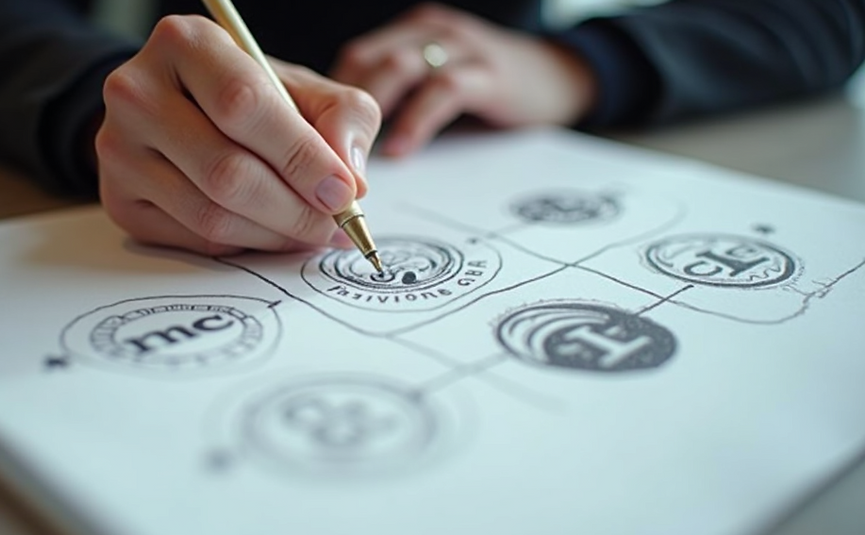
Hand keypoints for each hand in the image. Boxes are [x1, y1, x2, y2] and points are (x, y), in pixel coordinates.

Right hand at [95, 15, 380, 255]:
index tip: (344, 191)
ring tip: (312, 231)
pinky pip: (195, 239)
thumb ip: (343, 118)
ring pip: (211, 214)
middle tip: (335, 225)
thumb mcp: (304, 88)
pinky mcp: (119, 201)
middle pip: (226, 171)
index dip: (302, 156)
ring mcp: (118, 150)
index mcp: (185, 43)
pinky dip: (247, 245)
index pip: (244, 105)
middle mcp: (136, 92)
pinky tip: (271, 232)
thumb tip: (349, 179)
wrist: (183, 113)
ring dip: (276, 234)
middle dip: (295, 209)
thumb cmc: (251, 97)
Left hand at [331, 3, 594, 155]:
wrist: (562, 76)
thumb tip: (344, 149)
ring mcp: (461, 47)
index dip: (329, 100)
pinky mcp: (489, 72)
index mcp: (410, 34)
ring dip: (369, 116)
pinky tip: (400, 151)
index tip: (317, 143)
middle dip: (340, 110)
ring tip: (354, 158)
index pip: (354, 59)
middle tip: (324, 155)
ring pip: (397, 70)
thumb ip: (396, 101)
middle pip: (365, 61)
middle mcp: (430, 32)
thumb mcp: (434, 82)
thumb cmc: (487, 88)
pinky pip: (442, 92)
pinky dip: (415, 121)